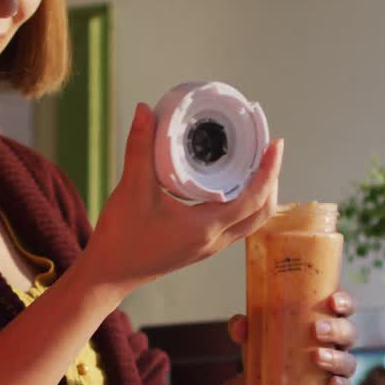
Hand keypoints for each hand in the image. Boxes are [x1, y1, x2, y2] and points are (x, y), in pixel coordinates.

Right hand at [79, 103, 283, 294]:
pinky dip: (244, 203)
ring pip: (251, 221)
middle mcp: (214, 240)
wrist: (109, 274)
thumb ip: (139, 148)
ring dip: (260, 193)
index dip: (269, 170)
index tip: (275, 143)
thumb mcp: (131, 189)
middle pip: (262, 212)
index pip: (253, 199)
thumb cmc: (120, 238)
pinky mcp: (200, 246)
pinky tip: (232, 184)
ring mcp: (209, 246)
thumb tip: (144, 110)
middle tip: (267, 149)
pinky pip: (236, 225)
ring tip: (255, 163)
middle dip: (271, 180)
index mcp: (205, 228)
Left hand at [227, 290, 359, 384]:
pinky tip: (331, 384)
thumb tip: (239, 326)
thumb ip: (243, 327)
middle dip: (337, 329)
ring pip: (349, 361)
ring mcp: (337, 368)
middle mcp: (336, 343)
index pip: (343, 307)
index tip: (332, 301)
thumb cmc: (268, 350)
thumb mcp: (254, 336)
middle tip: (316, 330)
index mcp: (324, 321)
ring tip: (317, 357)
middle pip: (350, 332)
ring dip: (337, 358)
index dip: (344, 302)